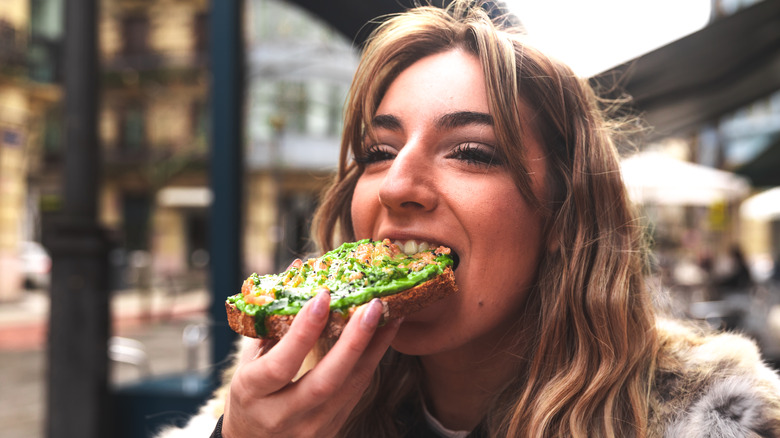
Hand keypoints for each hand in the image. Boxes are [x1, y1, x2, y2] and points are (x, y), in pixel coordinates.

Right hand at [221, 290, 400, 436]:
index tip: (324, 296)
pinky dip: (371, 362)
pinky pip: (356, 394)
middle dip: (353, 341)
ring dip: (373, 349)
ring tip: (389, 315)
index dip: (304, 331)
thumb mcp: (248, 362)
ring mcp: (310, 428)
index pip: (281, 364)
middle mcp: (281, 416)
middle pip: (325, 382)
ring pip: (350, 389)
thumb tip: (296, 270)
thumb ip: (272, 322)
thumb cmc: (249, 396)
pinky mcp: (331, 431)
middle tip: (373, 305)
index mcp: (253, 394)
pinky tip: (383, 337)